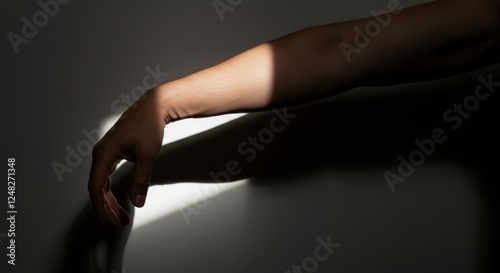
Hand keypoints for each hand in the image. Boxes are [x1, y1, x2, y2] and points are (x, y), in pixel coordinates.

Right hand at [88, 88, 167, 227]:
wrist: (154, 107)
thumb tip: (138, 201)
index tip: (105, 221)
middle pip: (98, 187)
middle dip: (106, 207)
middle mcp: (101, 153)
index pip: (96, 186)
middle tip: (117, 223)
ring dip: (110, 200)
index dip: (100, 206)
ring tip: (121, 216)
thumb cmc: (148, 125)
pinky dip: (112, 189)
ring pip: (103, 182)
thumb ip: (141, 180)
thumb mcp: (146, 155)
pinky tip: (118, 200)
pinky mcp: (114, 152)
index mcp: (104, 153)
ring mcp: (106, 152)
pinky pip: (107, 175)